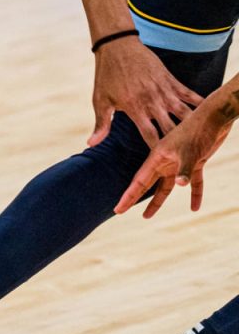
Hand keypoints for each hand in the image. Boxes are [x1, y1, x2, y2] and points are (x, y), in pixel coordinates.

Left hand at [90, 36, 204, 148]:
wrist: (117, 47)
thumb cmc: (107, 76)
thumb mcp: (100, 100)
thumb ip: (101, 124)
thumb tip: (91, 144)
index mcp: (135, 109)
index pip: (150, 136)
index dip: (158, 151)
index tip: (164, 164)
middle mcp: (152, 102)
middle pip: (172, 129)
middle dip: (179, 144)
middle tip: (187, 156)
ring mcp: (164, 91)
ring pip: (185, 113)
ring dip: (193, 126)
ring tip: (200, 139)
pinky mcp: (171, 81)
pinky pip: (190, 94)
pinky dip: (200, 104)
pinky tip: (207, 113)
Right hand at [116, 98, 232, 217]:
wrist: (215, 117)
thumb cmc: (199, 130)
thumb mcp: (191, 150)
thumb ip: (185, 169)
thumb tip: (180, 185)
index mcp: (158, 156)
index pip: (139, 181)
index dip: (129, 196)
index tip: (118, 209)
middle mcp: (165, 160)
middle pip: (147, 184)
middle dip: (134, 198)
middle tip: (121, 211)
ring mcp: (179, 161)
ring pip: (167, 186)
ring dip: (159, 200)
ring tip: (148, 216)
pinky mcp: (195, 161)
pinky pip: (193, 182)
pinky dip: (195, 193)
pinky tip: (195, 206)